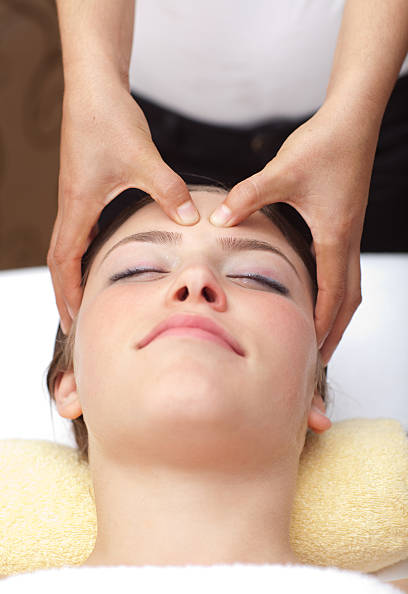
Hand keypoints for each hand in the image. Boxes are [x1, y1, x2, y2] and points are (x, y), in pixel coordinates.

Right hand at [47, 79, 198, 335]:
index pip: (64, 260)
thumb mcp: (144, 159)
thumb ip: (168, 191)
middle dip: (65, 293)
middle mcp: (72, 205)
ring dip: (73, 274)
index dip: (68, 292)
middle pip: (59, 260)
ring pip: (67, 246)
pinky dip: (84, 251)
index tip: (74, 319)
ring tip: (84, 299)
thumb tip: (190, 221)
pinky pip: (80, 229)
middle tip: (74, 323)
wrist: (94, 88)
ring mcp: (77, 197)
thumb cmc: (110, 120)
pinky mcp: (86, 187)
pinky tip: (100, 257)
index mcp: (78, 206)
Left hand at [208, 103, 377, 364]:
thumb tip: (219, 217)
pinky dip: (333, 288)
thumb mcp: (282, 173)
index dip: (322, 324)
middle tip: (321, 357)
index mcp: (336, 236)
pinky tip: (315, 289)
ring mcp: (348, 232)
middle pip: (349, 299)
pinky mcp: (343, 222)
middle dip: (336, 330)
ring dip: (337, 311)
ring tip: (321, 332)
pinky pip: (342, 266)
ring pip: (350, 285)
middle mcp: (347, 239)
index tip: (311, 351)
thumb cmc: (324, 145)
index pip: (333, 294)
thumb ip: (248, 197)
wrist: (351, 120)